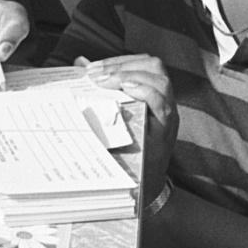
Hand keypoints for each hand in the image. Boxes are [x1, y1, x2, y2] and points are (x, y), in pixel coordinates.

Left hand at [82, 54, 178, 205]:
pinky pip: (162, 106)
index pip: (143, 63)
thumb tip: (80, 62)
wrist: (139, 187)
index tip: (92, 68)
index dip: (118, 60)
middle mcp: (164, 103)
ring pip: (161, 82)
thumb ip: (100, 88)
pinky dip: (145, 92)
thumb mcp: (112, 114)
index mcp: (152, 94)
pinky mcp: (165, 133)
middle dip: (122, 65)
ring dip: (130, 75)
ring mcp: (168, 117)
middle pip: (155, 67)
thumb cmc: (124, 148)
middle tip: (95, 75)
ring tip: (105, 81)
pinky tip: (125, 90)